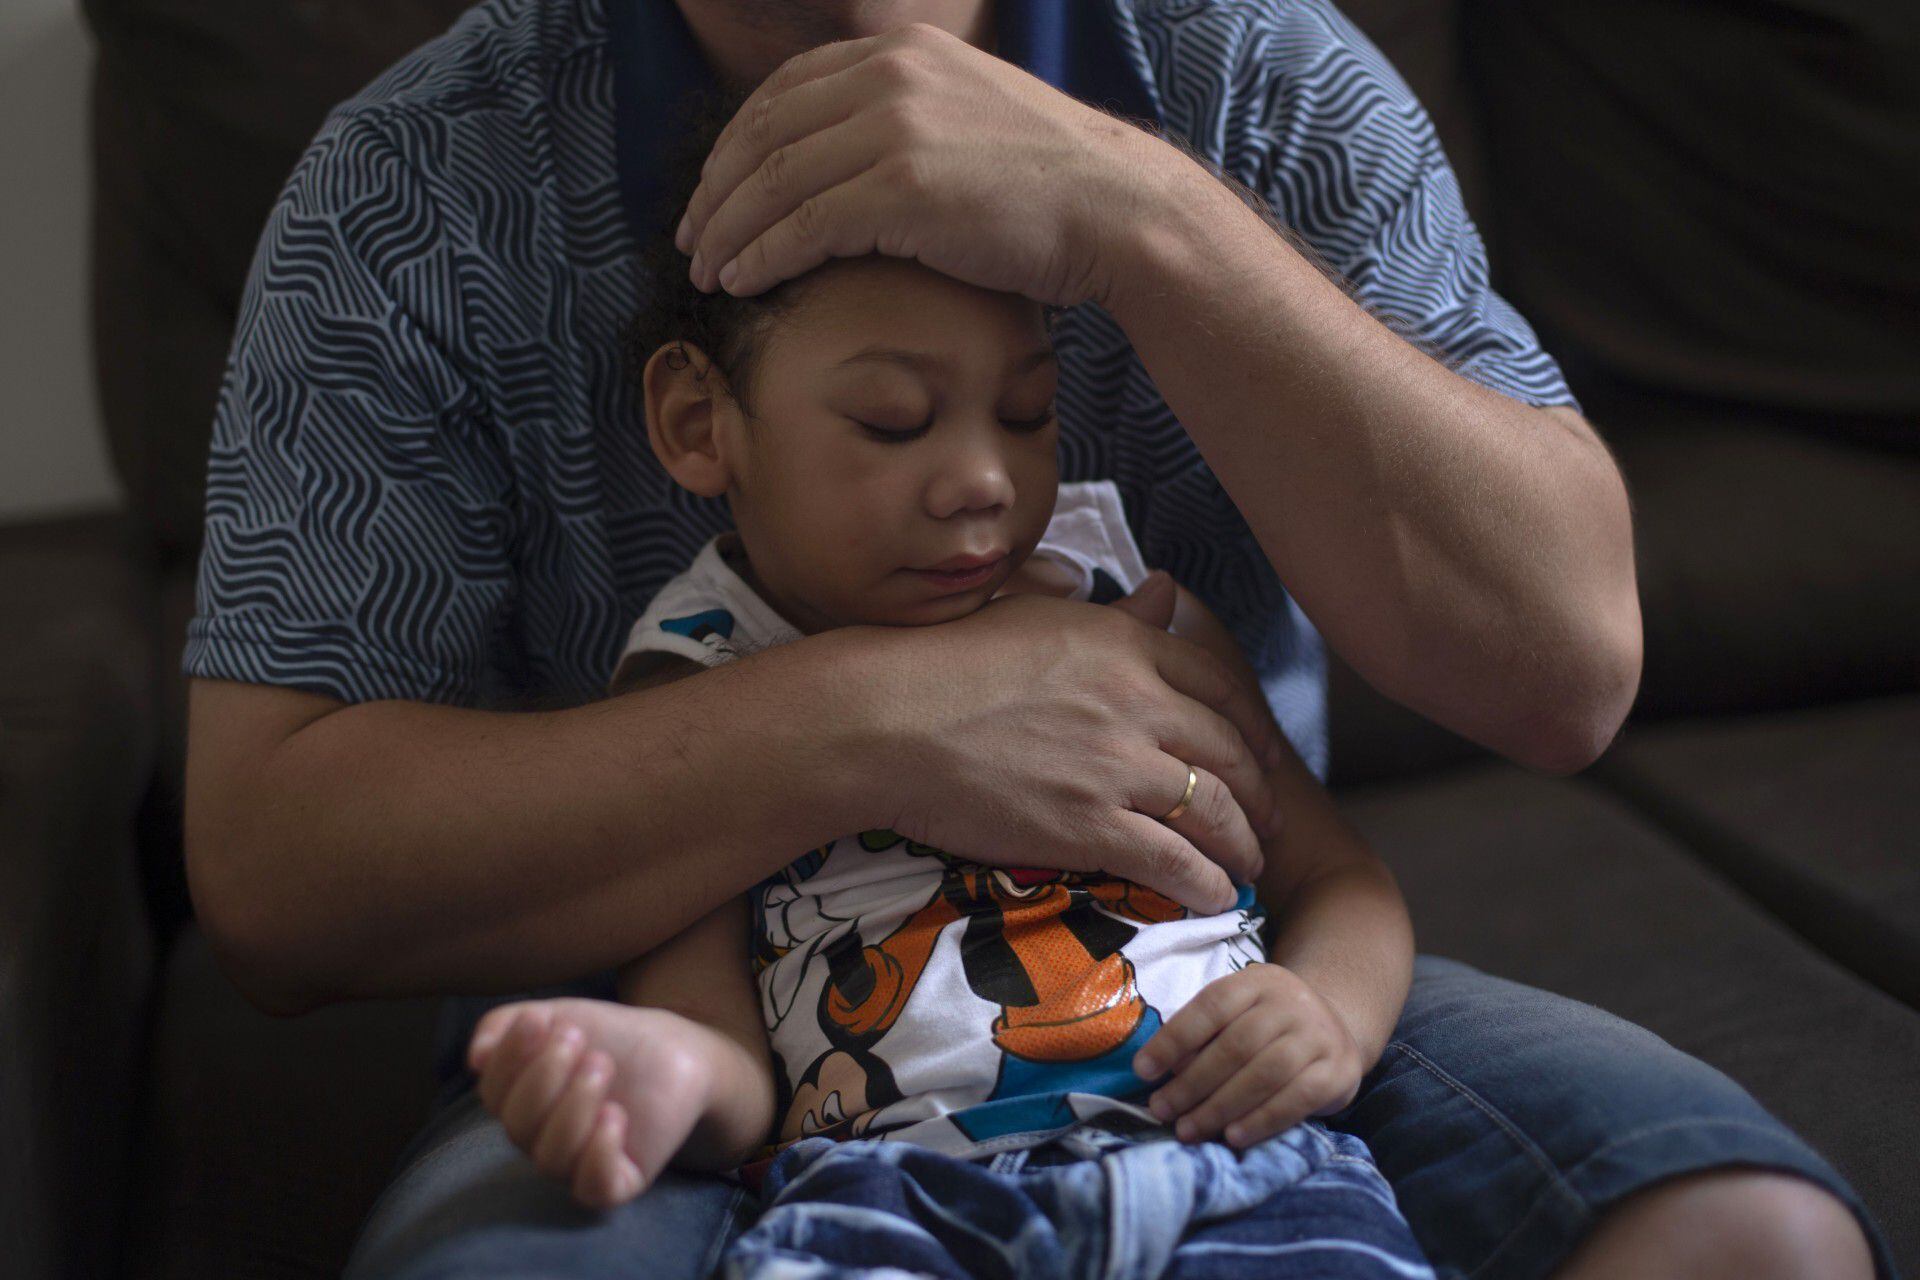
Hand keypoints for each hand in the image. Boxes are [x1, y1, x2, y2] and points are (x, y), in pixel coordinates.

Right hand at [467, 998, 737, 1209]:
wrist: (677, 1052)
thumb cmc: (612, 1037)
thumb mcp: (557, 1016)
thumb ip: (506, 1025)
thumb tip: (475, 1059)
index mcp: (521, 1102)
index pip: (493, 1092)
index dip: (508, 1057)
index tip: (539, 1018)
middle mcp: (541, 1139)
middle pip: (518, 1125)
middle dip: (545, 1076)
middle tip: (579, 1041)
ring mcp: (577, 1164)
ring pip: (551, 1158)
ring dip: (574, 1106)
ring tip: (601, 1064)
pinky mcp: (616, 1181)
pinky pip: (592, 1188)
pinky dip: (598, 1151)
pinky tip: (616, 1114)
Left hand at [674, 23, 1166, 304]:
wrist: (1116, 209)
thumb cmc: (1052, 186)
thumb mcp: (971, 119)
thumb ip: (910, 121)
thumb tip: (855, 160)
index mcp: (903, 54)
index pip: (786, 90)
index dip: (738, 142)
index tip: (715, 187)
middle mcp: (891, 76)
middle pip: (765, 132)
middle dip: (717, 189)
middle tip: (691, 235)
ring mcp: (894, 128)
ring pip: (773, 180)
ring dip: (726, 230)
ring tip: (704, 269)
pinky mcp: (901, 188)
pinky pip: (801, 224)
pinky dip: (760, 255)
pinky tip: (741, 280)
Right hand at [844, 571, 1284, 914]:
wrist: (886, 719)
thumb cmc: (944, 663)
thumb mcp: (1037, 615)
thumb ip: (1114, 614)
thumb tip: (1167, 589)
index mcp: (1123, 643)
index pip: (1218, 684)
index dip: (1249, 725)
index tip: (1258, 752)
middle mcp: (1134, 700)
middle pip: (1229, 751)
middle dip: (1260, 792)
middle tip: (1268, 818)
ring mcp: (1116, 765)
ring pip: (1215, 810)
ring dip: (1242, 844)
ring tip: (1249, 864)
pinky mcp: (1090, 825)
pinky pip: (1175, 860)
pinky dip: (1207, 882)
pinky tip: (1216, 896)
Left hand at [1131, 963, 1364, 1147]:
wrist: (1337, 1028)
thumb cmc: (1268, 1027)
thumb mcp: (1238, 1015)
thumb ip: (1204, 1036)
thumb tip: (1163, 1073)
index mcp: (1257, 981)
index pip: (1211, 1006)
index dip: (1173, 1039)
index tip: (1142, 1071)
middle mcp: (1291, 1002)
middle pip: (1236, 1045)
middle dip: (1192, 1083)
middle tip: (1161, 1110)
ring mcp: (1319, 1035)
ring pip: (1265, 1074)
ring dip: (1220, 1107)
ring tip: (1189, 1130)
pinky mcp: (1339, 1071)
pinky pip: (1297, 1099)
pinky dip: (1261, 1121)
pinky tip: (1233, 1137)